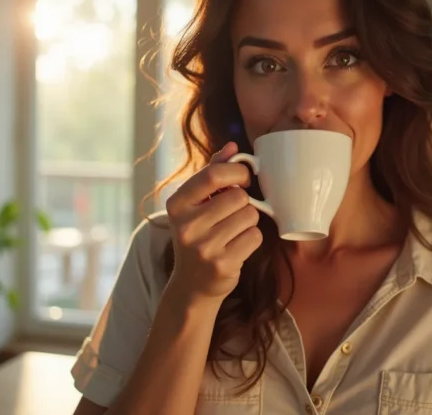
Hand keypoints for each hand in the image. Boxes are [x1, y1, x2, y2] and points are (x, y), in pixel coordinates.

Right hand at [165, 142, 261, 302]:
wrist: (191, 284)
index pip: (213, 175)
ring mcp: (203, 247)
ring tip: (233, 230)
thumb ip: (212, 172)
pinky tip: (237, 246)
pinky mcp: (222, 265)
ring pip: (250, 216)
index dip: (237, 172)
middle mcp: (186, 226)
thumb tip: (233, 147)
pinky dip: (252, 238)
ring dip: (249, 221)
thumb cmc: (198, 234)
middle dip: (244, 202)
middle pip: (238, 197)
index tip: (244, 178)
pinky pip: (254, 236)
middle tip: (234, 213)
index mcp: (176, 204)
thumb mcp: (196, 203)